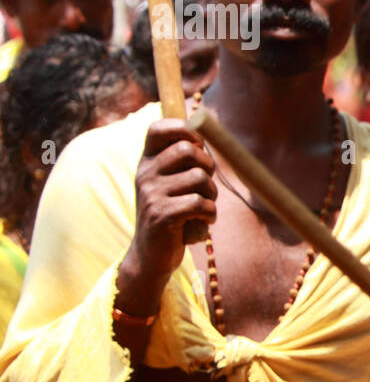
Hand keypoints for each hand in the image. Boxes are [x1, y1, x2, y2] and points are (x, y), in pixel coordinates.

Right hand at [117, 119, 216, 314]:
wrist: (151, 256)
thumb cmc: (172, 215)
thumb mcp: (173, 184)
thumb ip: (186, 160)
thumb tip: (209, 125)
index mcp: (147, 162)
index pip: (159, 128)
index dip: (184, 130)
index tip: (197, 146)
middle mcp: (145, 174)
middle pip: (189, 151)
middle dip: (208, 168)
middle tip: (205, 187)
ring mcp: (151, 194)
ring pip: (201, 179)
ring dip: (211, 197)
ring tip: (201, 210)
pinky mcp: (162, 215)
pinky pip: (202, 204)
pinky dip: (210, 216)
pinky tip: (200, 224)